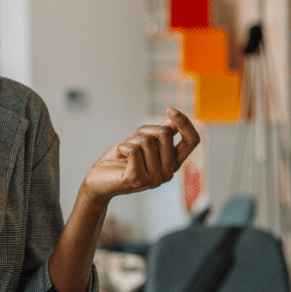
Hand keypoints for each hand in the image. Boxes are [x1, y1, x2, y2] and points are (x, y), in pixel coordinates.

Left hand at [82, 107, 199, 203]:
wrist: (98, 182)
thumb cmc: (120, 161)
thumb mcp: (142, 144)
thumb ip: (159, 135)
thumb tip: (174, 120)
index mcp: (173, 163)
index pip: (192, 141)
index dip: (184, 123)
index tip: (170, 109)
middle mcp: (168, 173)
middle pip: (164, 133)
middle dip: (143, 130)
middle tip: (131, 142)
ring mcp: (154, 178)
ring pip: (146, 140)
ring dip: (129, 141)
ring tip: (124, 154)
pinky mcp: (137, 179)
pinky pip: (132, 149)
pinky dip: (122, 147)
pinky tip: (119, 157)